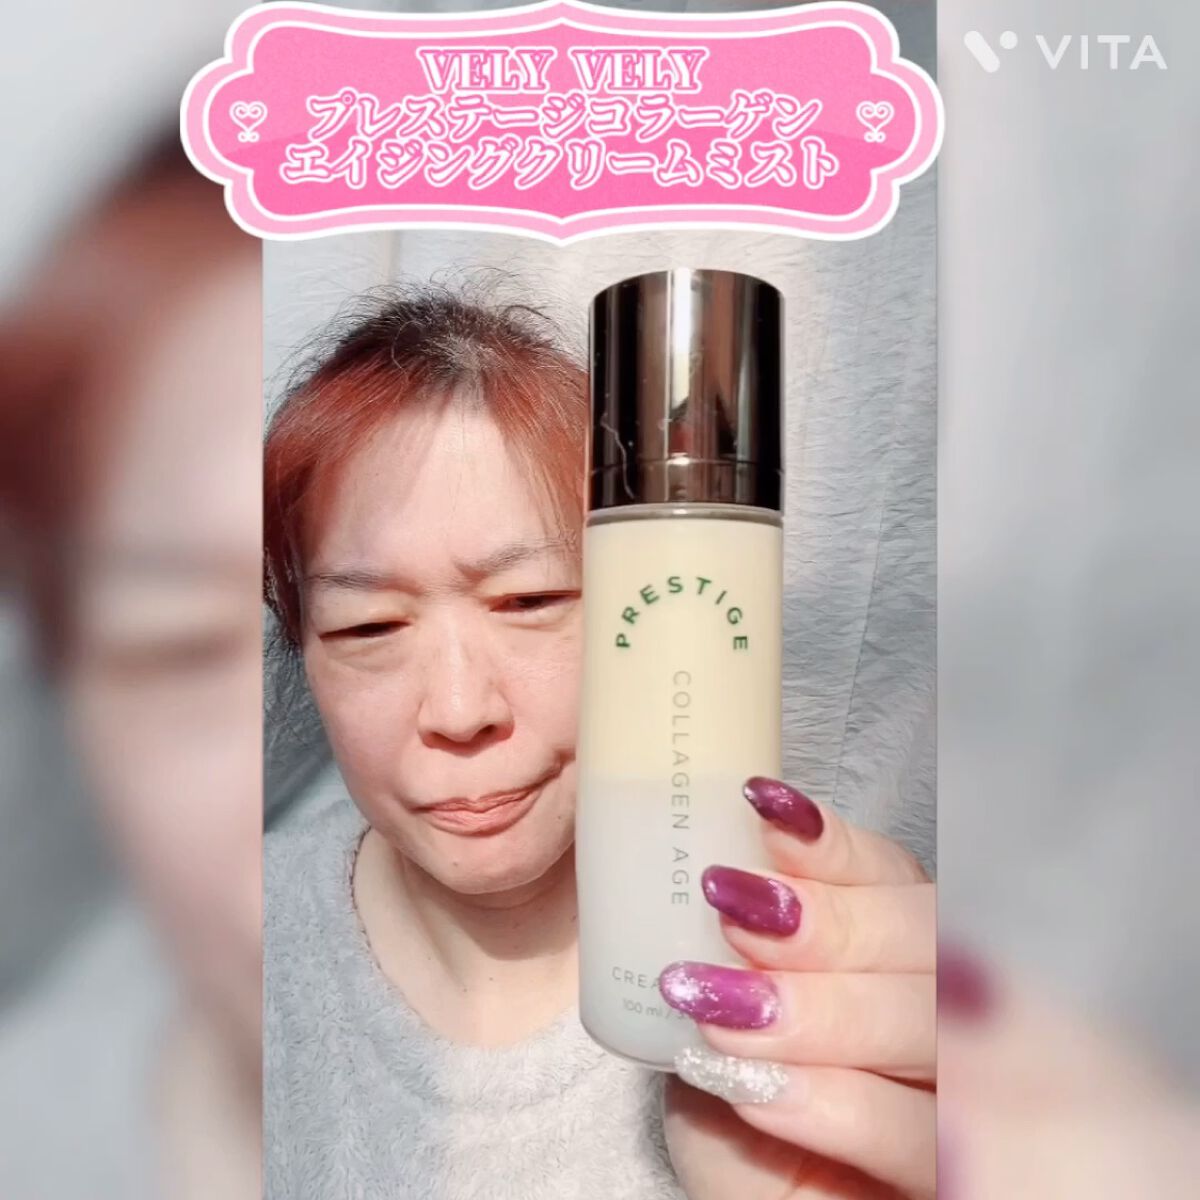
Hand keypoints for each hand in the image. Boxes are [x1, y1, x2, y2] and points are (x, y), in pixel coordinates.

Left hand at [659, 777, 935, 1198]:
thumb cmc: (739, 1112)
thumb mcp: (729, 1021)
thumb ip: (739, 953)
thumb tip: (720, 868)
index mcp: (903, 950)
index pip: (894, 877)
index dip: (834, 843)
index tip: (761, 808)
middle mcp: (959, 1008)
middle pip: (932, 939)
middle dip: (831, 920)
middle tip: (732, 907)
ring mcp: (978, 1101)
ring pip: (940, 1029)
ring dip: (826, 1010)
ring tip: (724, 1007)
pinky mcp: (965, 1176)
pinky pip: (924, 1138)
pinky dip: (839, 1104)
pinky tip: (761, 1090)